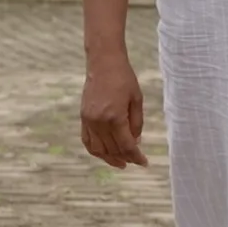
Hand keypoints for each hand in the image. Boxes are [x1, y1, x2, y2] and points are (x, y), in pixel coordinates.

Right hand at [79, 52, 147, 168]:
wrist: (103, 63)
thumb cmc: (124, 79)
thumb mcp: (137, 100)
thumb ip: (137, 124)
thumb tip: (135, 143)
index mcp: (115, 117)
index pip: (127, 146)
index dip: (136, 157)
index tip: (144, 163)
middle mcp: (99, 122)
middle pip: (113, 149)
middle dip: (126, 158)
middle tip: (135, 160)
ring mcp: (89, 120)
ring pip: (98, 149)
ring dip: (110, 158)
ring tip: (121, 162)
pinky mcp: (83, 117)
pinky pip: (87, 141)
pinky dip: (96, 150)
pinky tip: (105, 154)